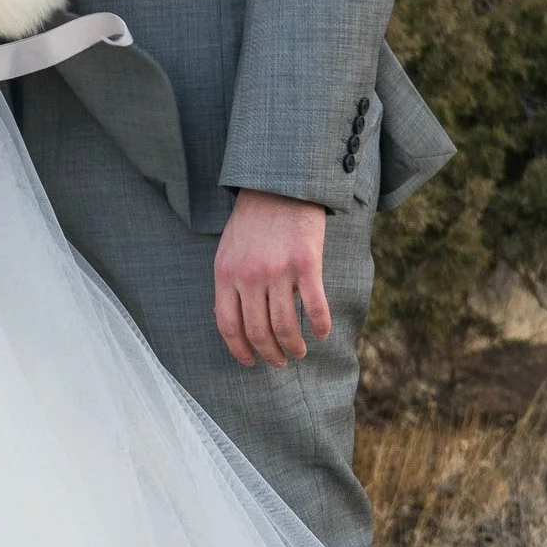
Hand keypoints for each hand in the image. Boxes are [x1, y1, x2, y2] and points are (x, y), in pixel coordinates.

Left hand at [215, 188, 330, 366]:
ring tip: (299, 352)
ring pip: (285, 325)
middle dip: (270, 354)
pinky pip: (315, 306)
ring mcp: (278, 271)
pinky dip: (320, 325)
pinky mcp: (306, 263)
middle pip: (258, 331)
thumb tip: (236, 322)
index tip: (250, 362)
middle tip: (280, 362)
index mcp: (225, 274)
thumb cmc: (253, 220)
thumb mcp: (228, 250)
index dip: (240, 350)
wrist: (280, 185)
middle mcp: (249, 276)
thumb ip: (229, 283)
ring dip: (294, 346)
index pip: (228, 325)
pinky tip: (322, 333)